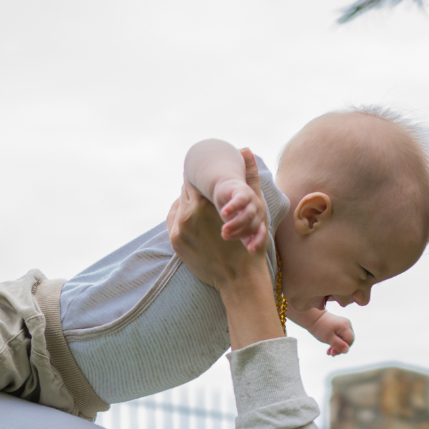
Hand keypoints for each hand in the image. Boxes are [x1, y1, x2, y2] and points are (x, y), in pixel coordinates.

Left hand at [167, 150, 281, 349]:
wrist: (238, 280)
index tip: (208, 179)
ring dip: (188, 204)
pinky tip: (196, 223)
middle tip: (206, 193)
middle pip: (185, 191)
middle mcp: (188, 214)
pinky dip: (183, 218)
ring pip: (179, 205)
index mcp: (206, 203)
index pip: (195, 179)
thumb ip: (249, 177)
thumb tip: (244, 149)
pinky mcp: (175, 242)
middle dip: (195, 190)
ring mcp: (179, 229)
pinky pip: (174, 221)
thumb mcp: (254, 209)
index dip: (202, 178)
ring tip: (203, 209)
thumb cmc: (249, 245)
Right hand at [213, 177, 268, 252]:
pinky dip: (232, 208)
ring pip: (248, 216)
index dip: (257, 241)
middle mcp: (258, 210)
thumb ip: (243, 235)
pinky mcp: (243, 191)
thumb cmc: (233, 210)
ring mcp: (252, 200)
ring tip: (224, 230)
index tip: (250, 251)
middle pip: (252, 226)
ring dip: (235, 224)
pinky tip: (223, 213)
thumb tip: (250, 250)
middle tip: (225, 236)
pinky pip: (239, 201)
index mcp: (258, 220)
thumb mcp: (237, 224)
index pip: (261, 233)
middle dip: (238, 233)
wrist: (226, 187)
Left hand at [310, 311, 354, 355]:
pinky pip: (341, 337)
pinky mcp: (341, 326)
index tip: (333, 353)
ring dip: (337, 347)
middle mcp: (347, 324)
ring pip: (344, 339)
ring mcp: (344, 325)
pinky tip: (330, 348)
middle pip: (348, 341)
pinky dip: (336, 342)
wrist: (314, 318)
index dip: (343, 349)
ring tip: (329, 351)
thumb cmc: (320, 327)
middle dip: (340, 348)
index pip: (350, 341)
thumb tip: (346, 350)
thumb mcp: (328, 338)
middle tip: (330, 353)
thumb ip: (338, 344)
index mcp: (345, 326)